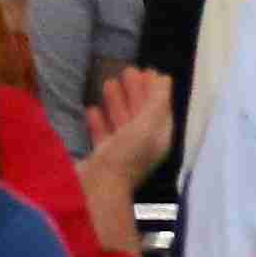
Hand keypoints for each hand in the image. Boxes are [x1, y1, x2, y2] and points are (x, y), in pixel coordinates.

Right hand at [75, 68, 172, 256]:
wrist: (97, 187)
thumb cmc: (126, 154)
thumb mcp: (148, 123)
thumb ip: (157, 100)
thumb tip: (164, 79)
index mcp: (158, 137)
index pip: (160, 108)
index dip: (155, 89)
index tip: (146, 69)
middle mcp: (143, 145)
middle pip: (141, 112)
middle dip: (136, 91)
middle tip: (126, 70)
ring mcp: (121, 152)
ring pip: (122, 122)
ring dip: (117, 102)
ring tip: (108, 81)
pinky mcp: (101, 158)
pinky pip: (103, 135)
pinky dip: (100, 120)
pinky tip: (91, 108)